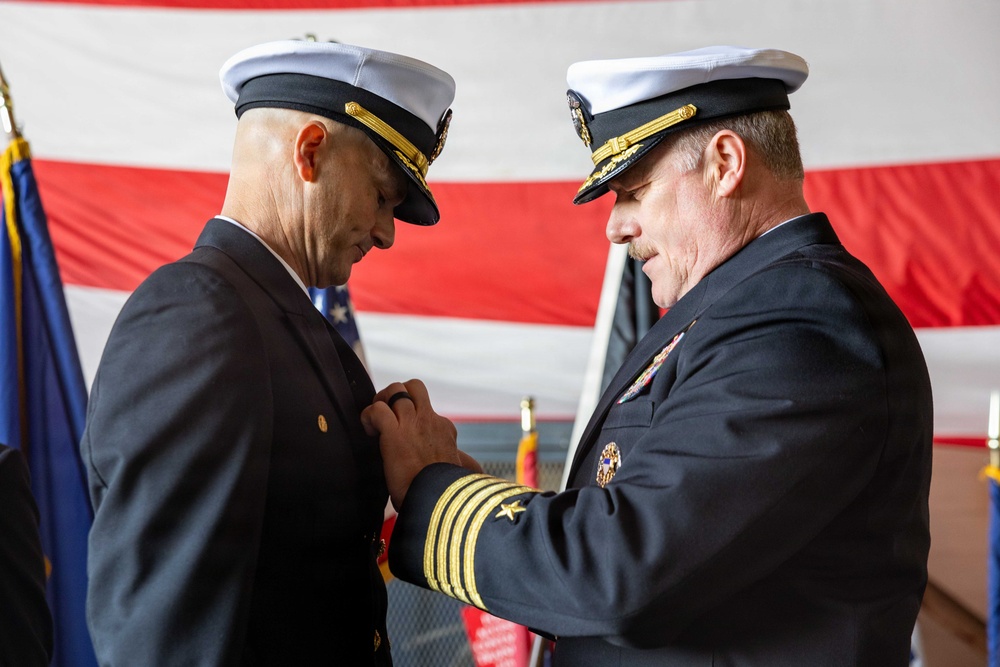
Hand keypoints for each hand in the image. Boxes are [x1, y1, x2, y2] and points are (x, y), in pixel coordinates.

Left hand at [362, 379, 479, 508]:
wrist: (438, 503)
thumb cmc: (445, 491)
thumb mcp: (459, 471)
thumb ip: (466, 465)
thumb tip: (479, 471)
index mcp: (445, 429)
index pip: (427, 408)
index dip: (411, 416)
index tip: (403, 433)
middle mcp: (431, 420)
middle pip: (413, 386)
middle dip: (396, 393)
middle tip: (386, 413)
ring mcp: (413, 424)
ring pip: (395, 389)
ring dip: (380, 401)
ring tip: (375, 421)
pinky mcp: (394, 433)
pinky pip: (377, 409)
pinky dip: (368, 416)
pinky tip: (369, 431)